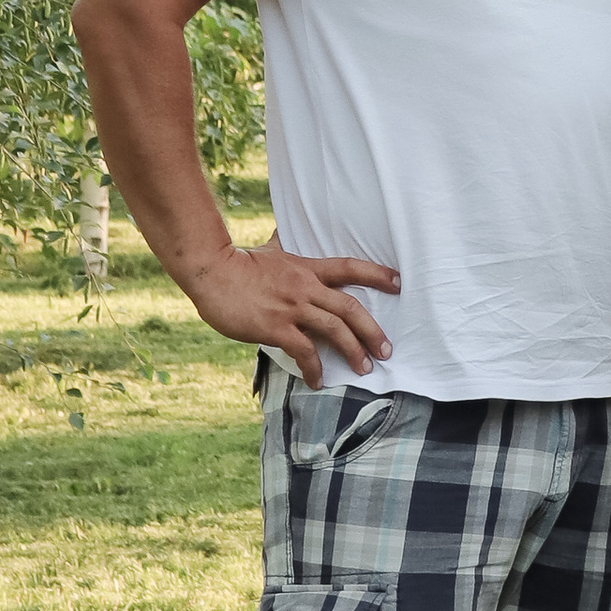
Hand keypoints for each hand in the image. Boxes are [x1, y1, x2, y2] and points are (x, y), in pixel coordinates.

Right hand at [184, 239, 399, 389]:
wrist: (211, 271)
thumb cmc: (238, 262)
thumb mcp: (269, 249)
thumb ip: (283, 244)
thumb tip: (285, 229)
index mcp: (307, 268)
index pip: (349, 268)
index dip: (377, 274)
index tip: (398, 283)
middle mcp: (306, 287)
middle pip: (350, 308)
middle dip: (372, 330)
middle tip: (386, 349)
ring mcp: (292, 308)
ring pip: (334, 330)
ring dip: (353, 351)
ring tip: (364, 368)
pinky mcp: (276, 326)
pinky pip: (304, 350)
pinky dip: (314, 368)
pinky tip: (317, 381)